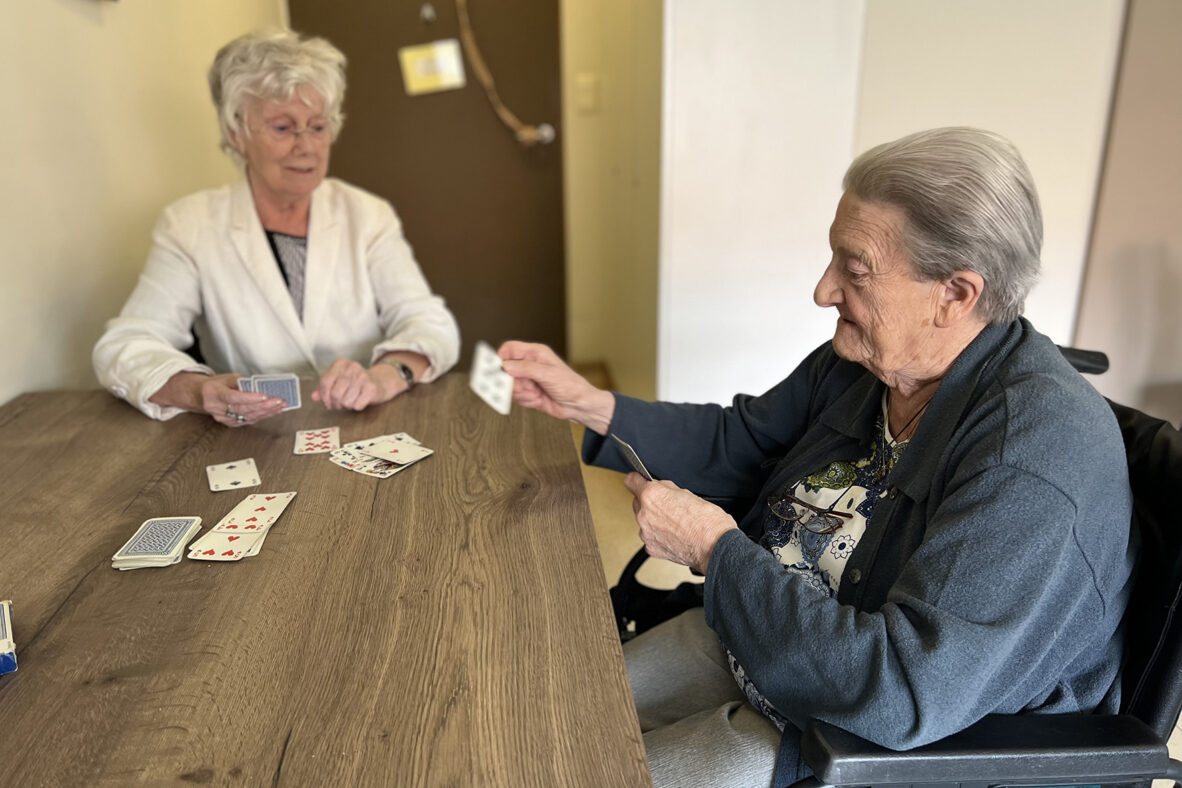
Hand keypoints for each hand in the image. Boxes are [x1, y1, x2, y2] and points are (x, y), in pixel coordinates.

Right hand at [151, 372, 285, 426]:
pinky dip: (262, 416)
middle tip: (278, 401)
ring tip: (280, 405)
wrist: (200, 396)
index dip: (249, 398)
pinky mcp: (230, 424)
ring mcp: (223, 418)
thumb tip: (261, 387)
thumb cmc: (215, 385)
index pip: (233, 398)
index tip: (264, 395)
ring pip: (247, 417)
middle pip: (243, 409)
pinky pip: (248, 421)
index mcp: (214, 393)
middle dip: (263, 406)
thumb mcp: (226, 378)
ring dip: (266, 412)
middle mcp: (218, 408)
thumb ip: (242, 383)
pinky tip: (273, 411)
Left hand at [312, 358, 405, 410]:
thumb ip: (324, 388)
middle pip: (335, 393)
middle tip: (339, 404)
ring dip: (346, 405)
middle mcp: (352, 367)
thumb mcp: (338, 381)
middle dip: (335, 403)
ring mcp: (363, 376)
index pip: (325, 383)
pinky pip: (357, 405)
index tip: (327, 403)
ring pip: (345, 401)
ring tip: (350, 401)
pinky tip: (360, 401)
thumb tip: (314, 396)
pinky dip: (356, 406)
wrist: (380, 382)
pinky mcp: (371, 387)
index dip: (324, 397)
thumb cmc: (355, 383)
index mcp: (340, 363)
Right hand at [497, 341, 615, 434]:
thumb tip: (505, 366)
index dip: (500, 358)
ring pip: (508, 386)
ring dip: (521, 393)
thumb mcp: (548, 374)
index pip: (509, 349)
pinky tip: (538, 399)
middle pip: (505, 370)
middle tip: (525, 387)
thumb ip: (525, 368)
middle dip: (513, 382)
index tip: (498, 370)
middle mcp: (529, 365)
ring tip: (536, 394)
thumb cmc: (570, 386)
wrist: (578, 405)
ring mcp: (527, 379)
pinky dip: (525, 401)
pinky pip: (515, 397)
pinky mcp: (527, 392)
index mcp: (535, 353)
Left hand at [624, 472, 737, 573]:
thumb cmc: (707, 521)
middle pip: (638, 502)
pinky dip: (659, 535)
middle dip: (650, 502)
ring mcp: (646, 533)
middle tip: (669, 506)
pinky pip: (650, 536)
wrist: (715, 547)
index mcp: (652, 496)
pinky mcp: (651, 548)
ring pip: (644, 521)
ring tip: (675, 523)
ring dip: (654, 520)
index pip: (631, 481)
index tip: (640, 482)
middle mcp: (644, 514)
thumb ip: (666, 489)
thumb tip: (659, 488)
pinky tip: (674, 534)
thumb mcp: (688, 493)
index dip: (638, 480)